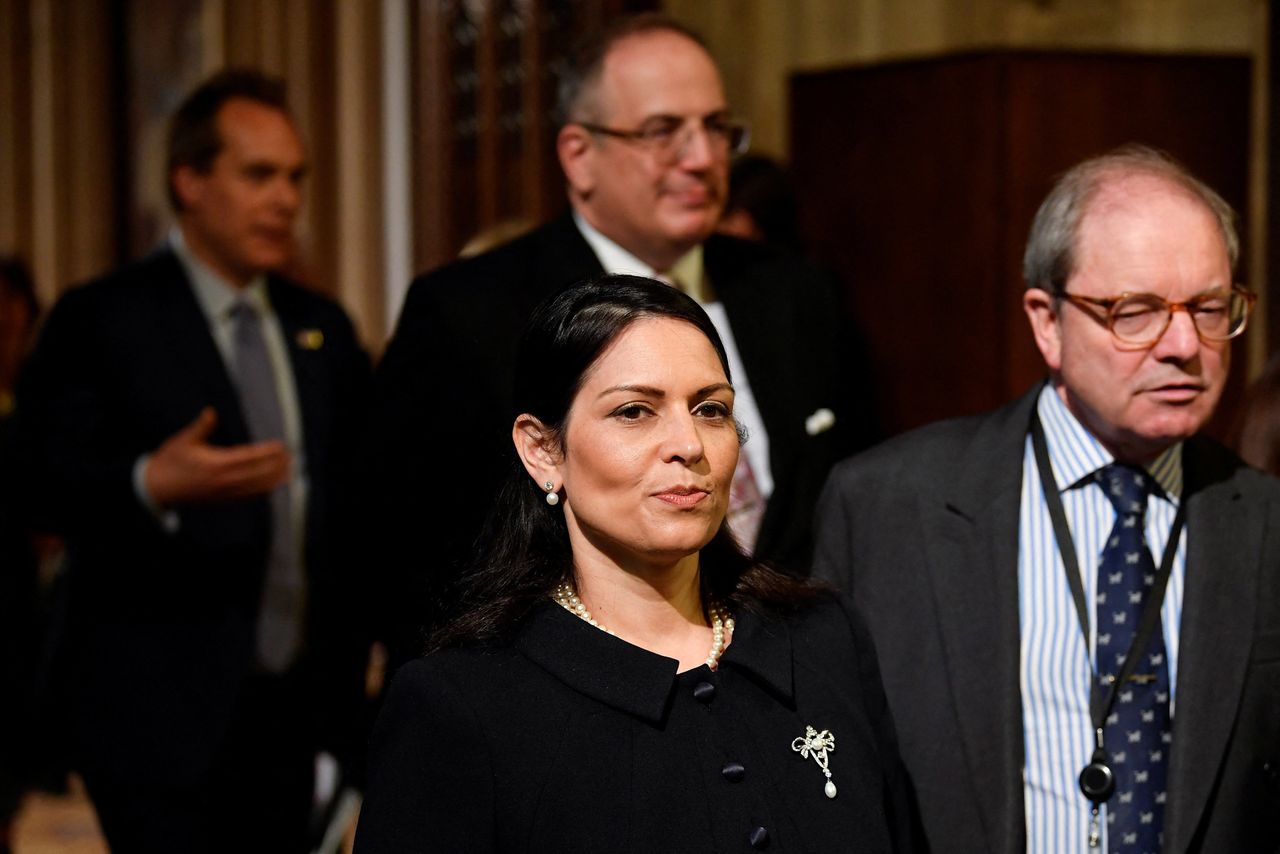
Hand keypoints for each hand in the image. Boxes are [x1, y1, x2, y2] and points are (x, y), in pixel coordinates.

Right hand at [145, 407, 289, 504]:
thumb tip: (211, 411)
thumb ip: (201, 426)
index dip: (267, 452)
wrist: (157, 487)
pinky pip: (247, 495)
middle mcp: (223, 480)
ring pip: (255, 487)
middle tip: (292, 456)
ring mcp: (224, 491)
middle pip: (257, 474)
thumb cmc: (170, 460)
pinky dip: (263, 491)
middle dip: (276, 465)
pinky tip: (274, 486)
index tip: (281, 445)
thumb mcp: (183, 440)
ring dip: (274, 479)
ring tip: (290, 471)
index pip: (248, 457)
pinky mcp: (222, 498)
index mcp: (215, 464)